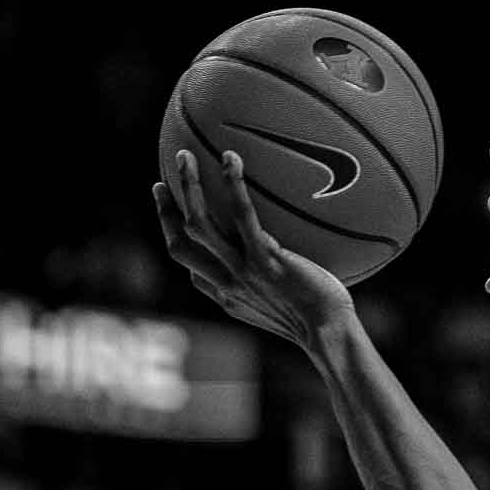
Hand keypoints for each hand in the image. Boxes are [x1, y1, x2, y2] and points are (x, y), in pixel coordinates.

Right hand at [153, 149, 353, 346]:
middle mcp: (226, 284)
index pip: (192, 267)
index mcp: (227, 296)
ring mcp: (241, 271)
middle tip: (160, 182)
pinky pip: (241, 214)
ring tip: (183, 155)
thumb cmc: (323, 321)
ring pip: (198, 224)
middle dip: (164, 214)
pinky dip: (231, 184)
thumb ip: (279, 282)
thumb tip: (291, 256)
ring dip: (187, 187)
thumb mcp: (290, 305)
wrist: (330, 335)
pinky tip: (231, 157)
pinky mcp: (264, 259)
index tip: (173, 215)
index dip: (175, 239)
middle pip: (179, 246)